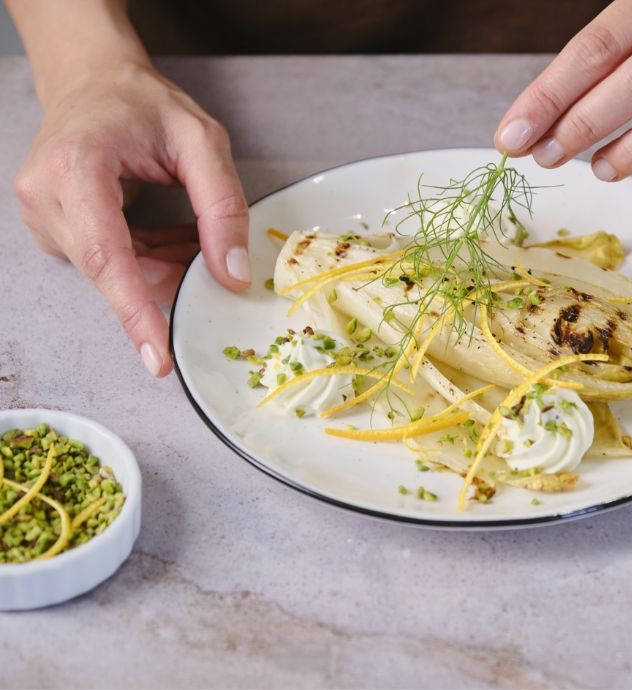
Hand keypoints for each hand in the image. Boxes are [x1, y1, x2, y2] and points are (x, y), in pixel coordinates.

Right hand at [14, 61, 248, 377]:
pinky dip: (150, 260)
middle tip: (213, 255)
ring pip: (116, 273)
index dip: (135, 311)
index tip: (158, 357)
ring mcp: (43, 217)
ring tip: (193, 232)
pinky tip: (174, 237)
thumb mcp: (201, 141)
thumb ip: (222, 206)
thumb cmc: (143, 104)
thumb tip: (233, 274)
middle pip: (115, 271)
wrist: (93, 81)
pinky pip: (110, 265)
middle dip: (172, 276)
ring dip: (165, 265)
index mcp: (76, 168)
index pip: (107, 256)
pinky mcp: (54, 229)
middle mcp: (47, 197)